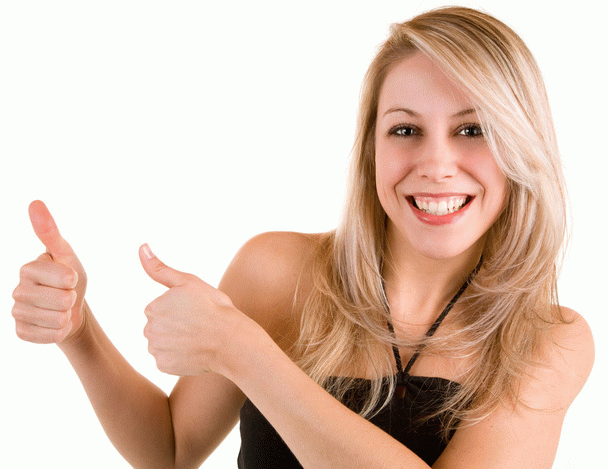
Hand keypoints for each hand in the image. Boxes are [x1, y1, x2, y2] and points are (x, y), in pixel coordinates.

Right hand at [12, 201, 87, 344]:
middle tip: (67, 296)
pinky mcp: (21, 332)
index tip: (69, 278)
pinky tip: (56, 324)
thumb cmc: (70, 278)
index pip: (64, 277)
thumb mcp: (66, 254)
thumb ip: (50, 232)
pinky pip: (49, 336)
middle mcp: (17, 289)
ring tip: (62, 309)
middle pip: (62, 300)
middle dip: (72, 299)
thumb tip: (34, 202)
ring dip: (67, 316)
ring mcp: (17, 312)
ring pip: (56, 320)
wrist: (70, 309)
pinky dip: (59, 332)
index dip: (74, 280)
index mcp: (29, 268)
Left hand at [139, 244, 243, 375]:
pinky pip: (167, 360)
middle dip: (174, 326)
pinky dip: (179, 357)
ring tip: (198, 339)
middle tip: (198, 325)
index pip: (159, 310)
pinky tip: (194, 352)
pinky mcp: (164, 366)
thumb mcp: (188, 282)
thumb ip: (160, 269)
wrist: (231, 341)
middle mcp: (149, 329)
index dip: (178, 310)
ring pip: (162, 344)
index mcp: (153, 308)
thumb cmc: (213, 308)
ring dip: (176, 342)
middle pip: (158, 327)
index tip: (195, 311)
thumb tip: (141, 246)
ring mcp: (156, 349)